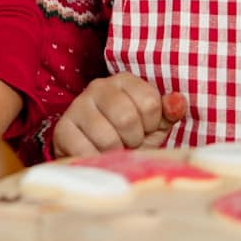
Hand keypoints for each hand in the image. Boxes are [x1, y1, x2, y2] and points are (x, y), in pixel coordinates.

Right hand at [52, 74, 187, 155]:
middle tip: (128, 143)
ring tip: (112, 150)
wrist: (94, 156)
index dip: (151, 124)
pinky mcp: (63, 129)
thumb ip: (168, 112)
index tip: (143, 129)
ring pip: (107, 137)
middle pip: (127, 118)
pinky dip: (96, 160)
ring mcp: (77, 106)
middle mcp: (98, 87)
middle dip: (133, 140)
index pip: (150, 102)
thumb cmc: (127, 137)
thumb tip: (178, 102)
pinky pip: (85, 150)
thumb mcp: (152, 126)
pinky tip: (96, 156)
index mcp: (123, 81)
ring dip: (115, 152)